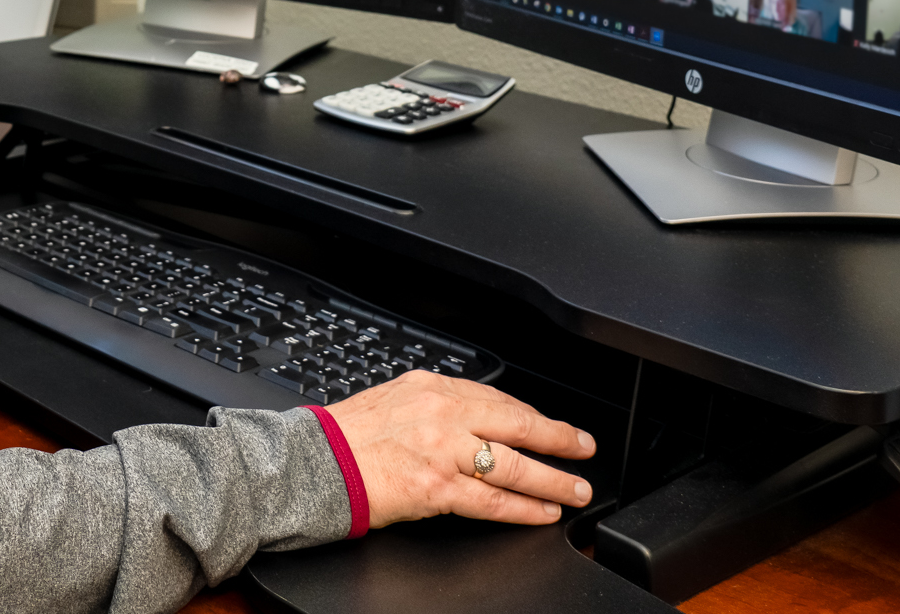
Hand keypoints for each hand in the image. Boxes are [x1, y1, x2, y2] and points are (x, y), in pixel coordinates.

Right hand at [326, 372, 595, 526]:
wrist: (315, 462)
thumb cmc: (347, 437)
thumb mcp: (394, 401)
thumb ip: (435, 408)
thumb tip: (472, 420)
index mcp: (432, 387)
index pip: (496, 399)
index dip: (531, 416)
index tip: (552, 426)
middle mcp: (442, 413)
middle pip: (515, 424)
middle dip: (557, 438)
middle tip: (584, 448)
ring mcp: (442, 450)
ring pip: (512, 464)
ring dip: (551, 479)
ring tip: (575, 488)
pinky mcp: (437, 487)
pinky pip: (491, 499)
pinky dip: (523, 508)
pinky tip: (543, 512)